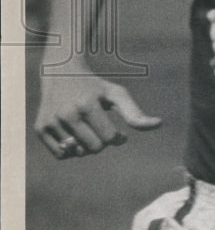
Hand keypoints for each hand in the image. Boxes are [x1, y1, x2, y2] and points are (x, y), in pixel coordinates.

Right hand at [35, 76, 161, 159]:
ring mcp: (51, 121)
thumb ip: (135, 112)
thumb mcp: (116, 94)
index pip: (109, 139)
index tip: (117, 132)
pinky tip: (72, 133)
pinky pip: (61, 155)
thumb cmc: (94, 86)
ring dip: (86, 145)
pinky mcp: (40, 128)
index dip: (117, 138)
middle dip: (101, 142)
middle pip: (94, 149)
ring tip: (85, 128)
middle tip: (99, 128)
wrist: (59, 73)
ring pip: (77, 153)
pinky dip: (70, 149)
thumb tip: (159, 124)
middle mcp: (67, 113)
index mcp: (88, 104)